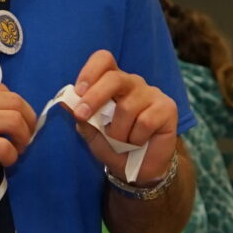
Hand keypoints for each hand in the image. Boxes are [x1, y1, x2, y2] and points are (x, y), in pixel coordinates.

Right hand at [0, 75, 36, 180]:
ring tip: (20, 148)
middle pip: (15, 102)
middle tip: (26, 133)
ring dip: (24, 137)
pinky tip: (6, 161)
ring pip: (16, 121)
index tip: (14, 118)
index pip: (1, 89)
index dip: (14, 105)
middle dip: (28, 119)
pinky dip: (12, 155)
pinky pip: (5, 147)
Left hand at [69, 50, 178, 181]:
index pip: (104, 60)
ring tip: (121, 143)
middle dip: (94, 97)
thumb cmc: (115, 148)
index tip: (78, 92)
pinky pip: (146, 121)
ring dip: (118, 132)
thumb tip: (65, 101)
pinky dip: (136, 138)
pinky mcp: (167, 108)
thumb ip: (82, 117)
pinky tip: (139, 142)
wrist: (139, 171)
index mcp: (113, 83)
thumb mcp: (93, 134)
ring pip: (127, 107)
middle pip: (114, 78)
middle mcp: (133, 83)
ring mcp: (152, 94)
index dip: (90, 71)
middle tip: (81, 115)